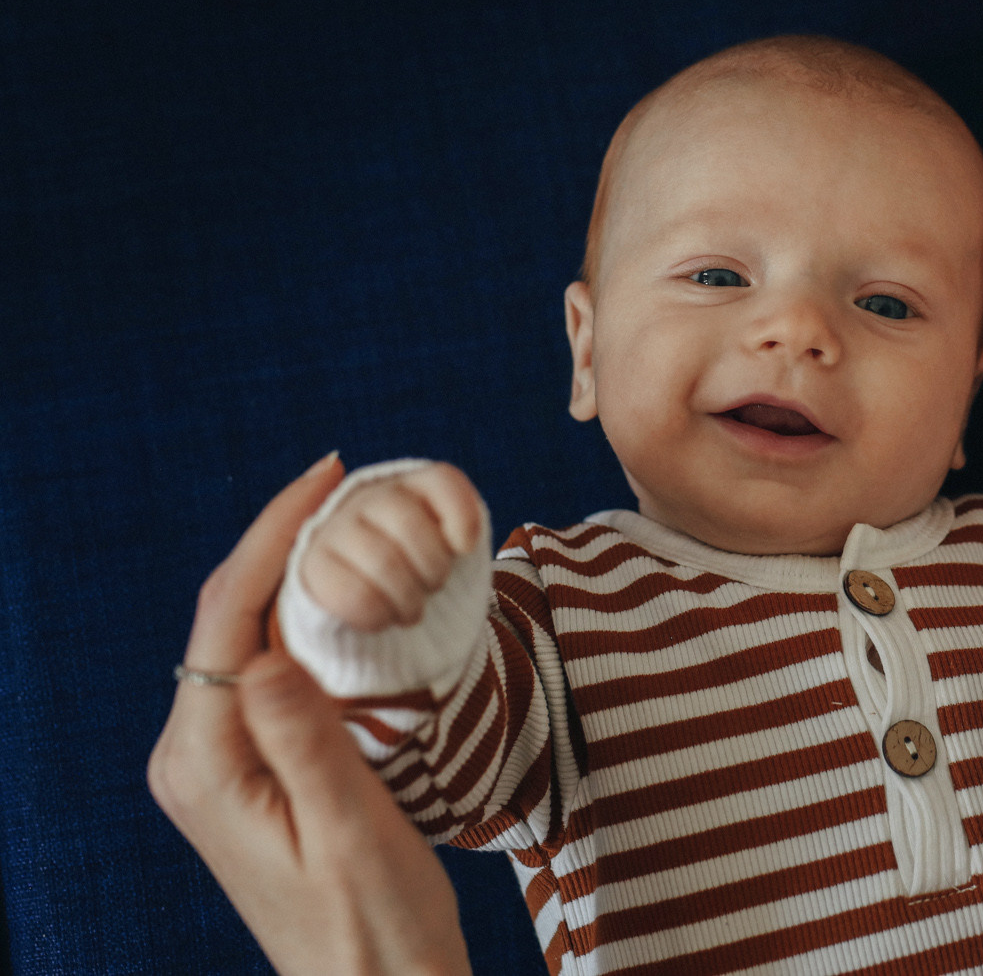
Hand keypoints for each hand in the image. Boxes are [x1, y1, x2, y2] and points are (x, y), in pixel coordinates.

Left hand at [149, 453, 473, 975]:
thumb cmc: (372, 925)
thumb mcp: (352, 829)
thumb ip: (305, 739)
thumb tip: (265, 652)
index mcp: (205, 766)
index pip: (226, 618)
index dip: (274, 535)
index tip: (325, 475)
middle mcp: (193, 759)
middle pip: (227, 616)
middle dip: (282, 541)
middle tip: (346, 482)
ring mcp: (216, 765)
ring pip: (245, 637)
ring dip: (294, 576)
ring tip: (349, 520)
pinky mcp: (248, 771)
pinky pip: (265, 671)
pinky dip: (303, 621)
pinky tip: (344, 594)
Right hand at [300, 462, 483, 630]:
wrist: (367, 604)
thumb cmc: (416, 572)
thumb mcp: (446, 548)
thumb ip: (461, 527)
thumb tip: (464, 541)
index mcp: (408, 486)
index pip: (442, 481)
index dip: (462, 514)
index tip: (466, 548)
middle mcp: (365, 498)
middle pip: (409, 523)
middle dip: (433, 567)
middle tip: (434, 586)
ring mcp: (334, 529)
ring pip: (384, 561)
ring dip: (409, 598)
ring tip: (411, 609)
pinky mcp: (312, 566)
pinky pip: (356, 595)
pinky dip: (380, 615)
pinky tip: (384, 618)